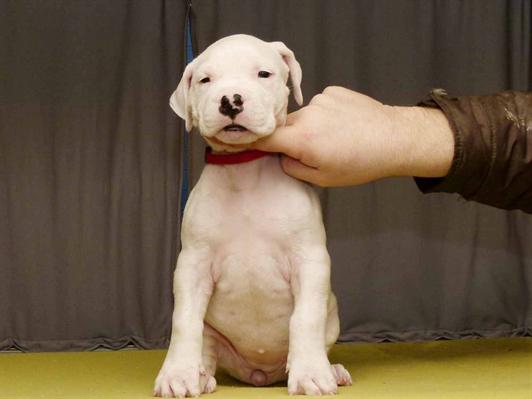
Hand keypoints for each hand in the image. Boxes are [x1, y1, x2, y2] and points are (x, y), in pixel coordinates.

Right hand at [251, 87, 453, 186]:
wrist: (394, 139)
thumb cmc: (360, 164)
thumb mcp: (323, 179)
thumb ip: (293, 168)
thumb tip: (281, 157)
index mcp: (301, 139)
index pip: (264, 137)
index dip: (251, 141)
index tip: (241, 142)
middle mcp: (307, 115)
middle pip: (283, 125)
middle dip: (288, 137)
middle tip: (308, 151)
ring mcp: (321, 99)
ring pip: (302, 115)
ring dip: (309, 126)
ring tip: (333, 138)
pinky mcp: (334, 91)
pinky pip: (319, 104)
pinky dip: (324, 115)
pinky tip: (342, 125)